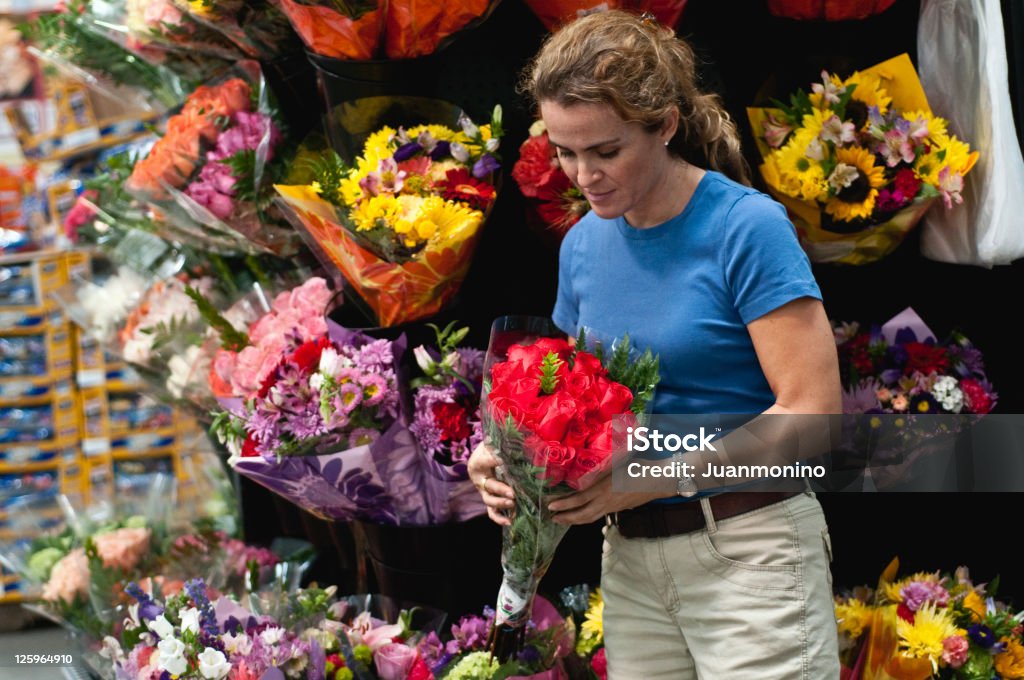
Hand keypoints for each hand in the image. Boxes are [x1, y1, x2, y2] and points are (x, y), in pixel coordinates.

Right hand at [468, 439, 514, 525]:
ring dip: (501, 503)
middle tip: (513, 493)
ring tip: (512, 504)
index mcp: (478, 462)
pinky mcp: (490, 499)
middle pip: (489, 486)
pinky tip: (509, 522)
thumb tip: (521, 446)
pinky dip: (499, 518)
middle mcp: (479, 479)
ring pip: (489, 501)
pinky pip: (492, 512)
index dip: (495, 463)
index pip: (486, 462)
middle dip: (501, 490)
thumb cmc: (492, 447)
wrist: (486, 453)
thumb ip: (503, 446)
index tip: (504, 462)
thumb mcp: (495, 443)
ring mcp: (484, 491)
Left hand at [547, 473, 664, 524]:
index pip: (579, 499)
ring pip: (590, 518)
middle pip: (582, 515)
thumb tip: (587, 468)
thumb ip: (602, 469)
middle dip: (565, 517)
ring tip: (562, 519)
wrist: (660, 480)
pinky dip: (586, 517)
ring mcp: (613, 507)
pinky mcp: (618, 509)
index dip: (563, 504)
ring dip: (574, 520)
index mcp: (605, 489)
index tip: (550, 505)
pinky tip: (581, 515)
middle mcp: (607, 501)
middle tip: (552, 517)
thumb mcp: (618, 463)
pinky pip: (598, 515)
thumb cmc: (640, 467)